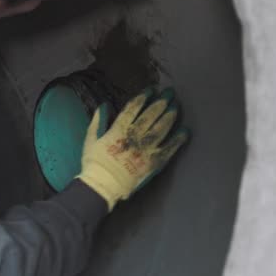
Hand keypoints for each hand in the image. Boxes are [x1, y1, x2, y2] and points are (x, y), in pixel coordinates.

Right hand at [78, 88, 189, 210]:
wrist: (103, 185)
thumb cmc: (94, 163)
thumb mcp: (90, 139)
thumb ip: (98, 121)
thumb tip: (104, 105)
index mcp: (118, 130)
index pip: (133, 109)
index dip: (143, 97)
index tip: (152, 90)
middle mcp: (134, 137)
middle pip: (150, 116)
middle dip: (161, 102)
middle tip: (170, 93)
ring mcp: (146, 150)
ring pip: (161, 129)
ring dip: (169, 116)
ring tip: (176, 106)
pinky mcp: (153, 163)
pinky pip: (168, 149)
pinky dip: (177, 140)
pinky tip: (185, 131)